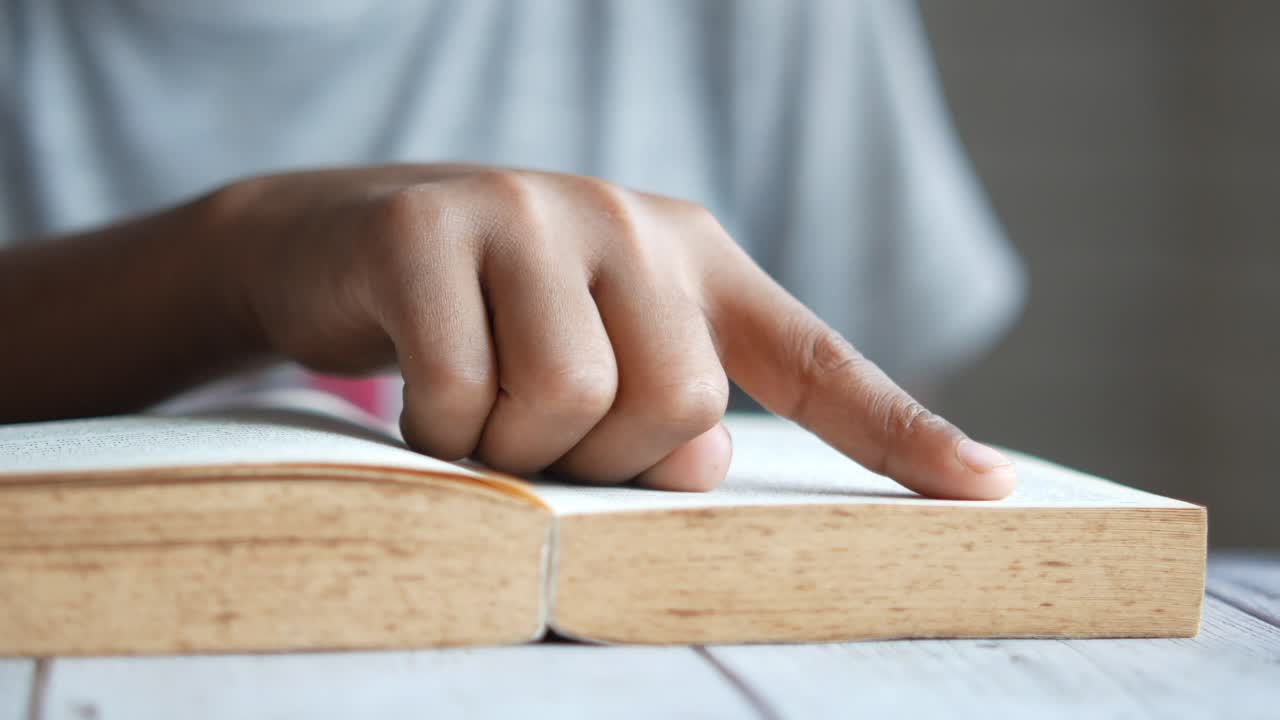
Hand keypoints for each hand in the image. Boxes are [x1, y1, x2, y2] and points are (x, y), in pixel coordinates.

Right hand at [212, 165, 1015, 497]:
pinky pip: (467, 395)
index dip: (903, 431)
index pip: (815, 355)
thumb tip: (710, 464)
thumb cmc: (487, 324)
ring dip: (517, 452)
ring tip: (476, 417)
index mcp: (692, 258)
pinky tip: (416, 394)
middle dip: (604, 459)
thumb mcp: (593, 361)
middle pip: (679, 402)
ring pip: (574, 399)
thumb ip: (670, 412)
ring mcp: (526, 213)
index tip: (991, 491)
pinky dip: (441, 435)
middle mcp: (626, 221)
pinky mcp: (428, 230)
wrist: (334, 241)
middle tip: (537, 438)